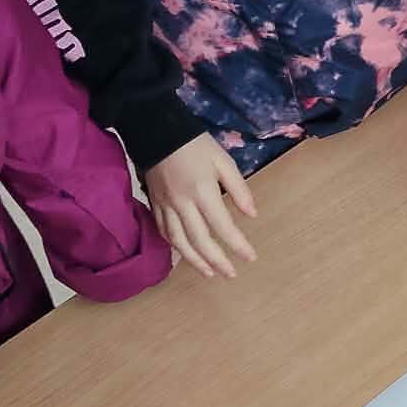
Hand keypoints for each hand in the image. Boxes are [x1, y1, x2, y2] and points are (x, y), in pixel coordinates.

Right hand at [144, 132, 256, 278]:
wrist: (157, 131)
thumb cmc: (195, 144)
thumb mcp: (224, 161)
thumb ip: (239, 189)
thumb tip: (252, 215)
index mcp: (202, 191)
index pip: (222, 226)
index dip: (237, 245)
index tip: (250, 257)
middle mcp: (182, 203)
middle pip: (199, 240)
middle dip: (217, 261)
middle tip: (231, 274)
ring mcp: (165, 205)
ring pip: (179, 241)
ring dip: (195, 261)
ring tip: (210, 273)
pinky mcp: (154, 204)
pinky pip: (164, 231)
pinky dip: (176, 247)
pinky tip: (186, 254)